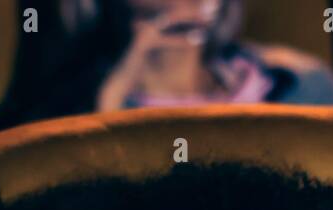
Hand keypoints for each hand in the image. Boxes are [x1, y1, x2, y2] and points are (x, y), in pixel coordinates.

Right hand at [96, 2, 218, 110]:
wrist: (117, 78)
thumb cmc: (138, 63)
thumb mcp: (156, 43)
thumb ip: (171, 32)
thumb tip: (195, 28)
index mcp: (148, 17)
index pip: (173, 7)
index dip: (192, 5)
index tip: (212, 5)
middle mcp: (143, 20)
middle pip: (174, 9)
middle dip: (195, 6)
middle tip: (215, 6)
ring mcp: (141, 30)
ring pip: (170, 18)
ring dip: (191, 17)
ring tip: (210, 19)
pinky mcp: (140, 43)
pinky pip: (165, 39)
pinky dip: (182, 38)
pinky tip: (199, 38)